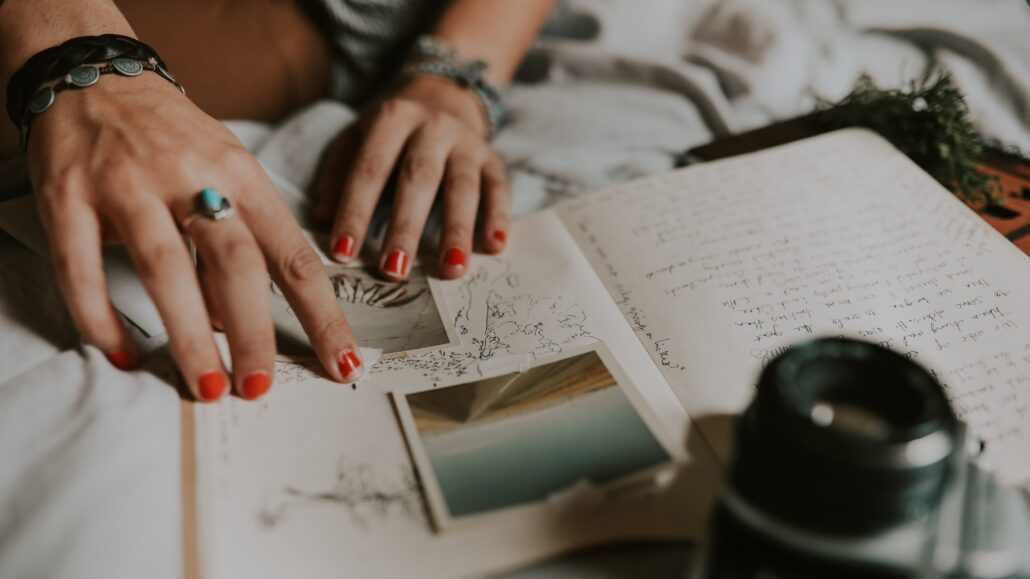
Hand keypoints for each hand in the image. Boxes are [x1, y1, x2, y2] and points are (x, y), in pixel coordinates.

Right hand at [27, 72, 363, 399]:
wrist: (93, 74)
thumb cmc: (173, 137)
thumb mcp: (226, 170)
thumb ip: (241, 240)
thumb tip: (241, 325)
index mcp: (241, 174)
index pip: (293, 255)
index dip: (322, 315)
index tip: (343, 364)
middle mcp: (190, 177)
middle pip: (236, 264)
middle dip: (255, 332)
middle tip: (260, 389)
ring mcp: (127, 185)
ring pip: (166, 268)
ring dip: (190, 335)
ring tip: (207, 387)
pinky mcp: (68, 195)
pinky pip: (82, 267)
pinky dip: (102, 318)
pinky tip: (122, 357)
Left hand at [313, 75, 510, 280]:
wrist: (441, 96)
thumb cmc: (390, 132)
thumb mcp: (356, 137)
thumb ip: (338, 174)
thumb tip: (322, 218)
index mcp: (392, 118)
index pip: (370, 169)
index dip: (356, 211)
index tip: (344, 254)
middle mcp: (433, 126)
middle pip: (419, 179)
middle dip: (406, 227)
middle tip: (394, 271)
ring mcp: (466, 142)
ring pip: (463, 187)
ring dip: (457, 230)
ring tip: (451, 270)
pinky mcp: (492, 158)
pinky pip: (499, 187)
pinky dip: (500, 217)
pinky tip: (495, 246)